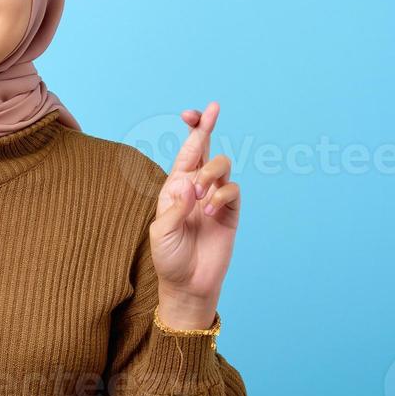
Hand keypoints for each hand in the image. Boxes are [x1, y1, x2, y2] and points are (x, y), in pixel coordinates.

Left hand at [149, 101, 240, 329]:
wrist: (188, 284)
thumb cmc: (169, 258)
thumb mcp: (161, 232)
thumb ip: (175, 206)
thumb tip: (190, 183)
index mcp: (175, 186)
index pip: (185, 152)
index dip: (192, 130)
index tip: (192, 113)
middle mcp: (196, 187)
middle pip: (206, 149)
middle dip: (207, 127)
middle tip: (212, 111)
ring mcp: (215, 198)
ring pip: (221, 165)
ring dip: (211, 173)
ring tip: (201, 194)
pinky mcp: (231, 212)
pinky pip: (233, 190)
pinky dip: (222, 195)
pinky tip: (210, 210)